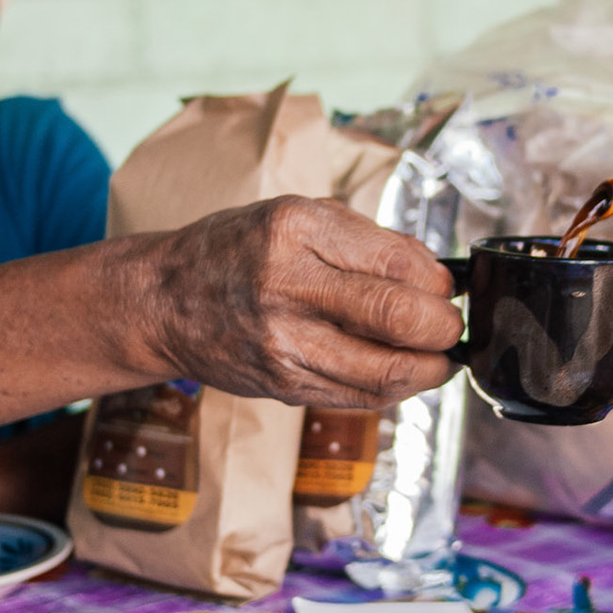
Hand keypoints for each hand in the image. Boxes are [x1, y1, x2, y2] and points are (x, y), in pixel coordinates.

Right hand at [139, 196, 462, 408]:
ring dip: (429, 369)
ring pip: (385, 371)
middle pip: (397, 317)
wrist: (163, 301)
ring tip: (437, 356)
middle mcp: (286, 286)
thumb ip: (368, 240)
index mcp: (296, 230)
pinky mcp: (282, 385)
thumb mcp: (298, 216)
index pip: (397, 263)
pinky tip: (403, 372)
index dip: (438, 283)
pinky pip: (359, 396)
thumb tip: (435, 275)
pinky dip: (394, 388)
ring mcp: (283, 342)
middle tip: (449, 326)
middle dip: (443, 328)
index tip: (444, 288)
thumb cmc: (235, 250)